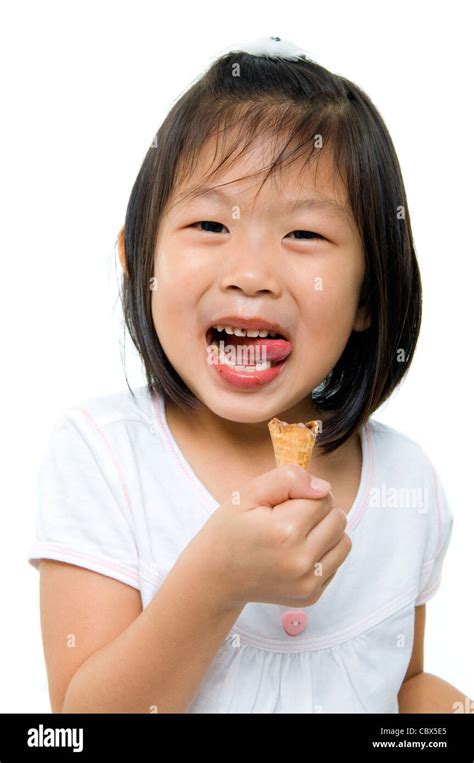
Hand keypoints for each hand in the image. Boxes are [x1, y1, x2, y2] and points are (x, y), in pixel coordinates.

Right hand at [187, 463, 351, 610]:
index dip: (303, 495)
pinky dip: (322, 554)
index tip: (281, 505)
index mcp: (285, 532)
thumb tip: (324, 488)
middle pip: (338, 519)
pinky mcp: (311, 596)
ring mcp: (307, 583)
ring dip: (325, 532)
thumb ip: (288, 479)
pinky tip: (295, 553)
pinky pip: (336, 563)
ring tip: (296, 534)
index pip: (323, 498)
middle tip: (288, 518)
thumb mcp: (248, 493)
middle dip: (318, 512)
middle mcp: (301, 561)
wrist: (215, 577)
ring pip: (344, 542)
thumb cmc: (230, 529)